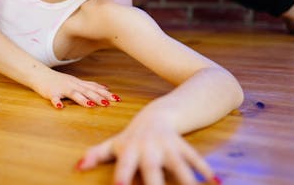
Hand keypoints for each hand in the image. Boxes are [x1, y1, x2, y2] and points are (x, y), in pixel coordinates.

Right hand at [33, 70, 120, 108]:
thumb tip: (105, 87)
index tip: (118, 99)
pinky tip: (60, 107)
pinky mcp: (52, 93)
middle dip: (99, 97)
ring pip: (74, 94)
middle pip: (88, 91)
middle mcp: (73, 85)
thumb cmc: (59, 80)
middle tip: (110, 103)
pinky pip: (54, 98)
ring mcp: (62, 88)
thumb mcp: (76, 81)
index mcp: (79, 83)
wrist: (40, 74)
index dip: (106, 94)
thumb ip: (90, 85)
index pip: (95, 88)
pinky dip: (57, 102)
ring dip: (82, 100)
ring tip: (90, 105)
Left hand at [76, 105, 218, 184]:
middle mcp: (149, 149)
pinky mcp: (183, 145)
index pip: (124, 169)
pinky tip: (216, 182)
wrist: (156, 115)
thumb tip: (77, 166)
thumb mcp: (115, 144)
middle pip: (153, 170)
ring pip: (179, 165)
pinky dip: (205, 170)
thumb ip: (97, 154)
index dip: (122, 179)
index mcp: (130, 151)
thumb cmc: (132, 136)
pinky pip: (195, 157)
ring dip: (188, 181)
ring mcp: (168, 147)